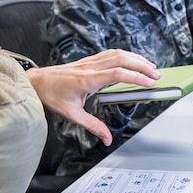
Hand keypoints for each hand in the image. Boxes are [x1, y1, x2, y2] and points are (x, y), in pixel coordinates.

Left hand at [25, 50, 159, 145]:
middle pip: (122, 59)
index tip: (150, 82)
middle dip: (142, 65)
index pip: (117, 74)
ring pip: (117, 53)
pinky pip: (111, 53)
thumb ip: (93, 126)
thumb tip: (107, 138)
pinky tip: (132, 61)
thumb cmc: (51, 96)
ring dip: (136, 58)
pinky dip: (125, 55)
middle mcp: (90, 67)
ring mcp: (89, 61)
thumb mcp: (72, 115)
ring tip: (150, 67)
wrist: (36, 82)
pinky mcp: (88, 60)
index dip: (136, 77)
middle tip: (157, 75)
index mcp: (87, 79)